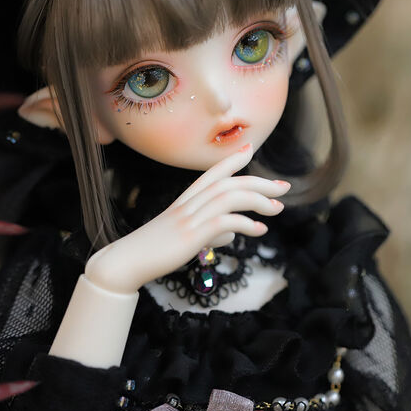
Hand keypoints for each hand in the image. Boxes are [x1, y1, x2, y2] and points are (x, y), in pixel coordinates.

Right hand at [84, 143, 290, 293]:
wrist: (126, 262)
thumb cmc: (154, 251)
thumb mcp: (184, 238)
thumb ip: (209, 233)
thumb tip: (231, 238)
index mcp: (185, 200)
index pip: (212, 172)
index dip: (233, 160)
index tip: (251, 149)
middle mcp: (189, 203)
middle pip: (229, 182)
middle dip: (260, 182)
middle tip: (283, 187)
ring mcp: (189, 218)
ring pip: (230, 197)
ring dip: (258, 200)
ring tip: (277, 209)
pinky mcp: (191, 235)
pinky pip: (225, 223)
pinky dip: (246, 224)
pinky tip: (259, 231)